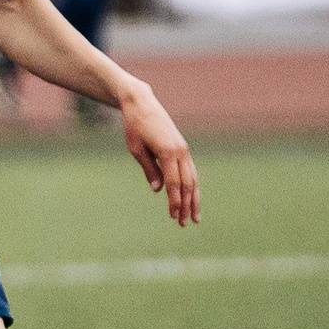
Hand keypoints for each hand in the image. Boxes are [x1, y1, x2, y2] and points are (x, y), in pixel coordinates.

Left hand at [117, 80, 199, 224]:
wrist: (142, 104)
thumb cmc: (135, 127)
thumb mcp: (136, 149)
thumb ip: (149, 169)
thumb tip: (159, 190)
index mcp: (168, 152)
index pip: (173, 183)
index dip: (174, 201)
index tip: (173, 216)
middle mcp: (180, 152)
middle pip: (187, 184)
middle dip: (185, 205)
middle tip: (183, 224)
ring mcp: (184, 150)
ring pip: (193, 179)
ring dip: (193, 199)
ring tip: (194, 217)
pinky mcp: (183, 149)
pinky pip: (191, 172)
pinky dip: (192, 187)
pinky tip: (191, 199)